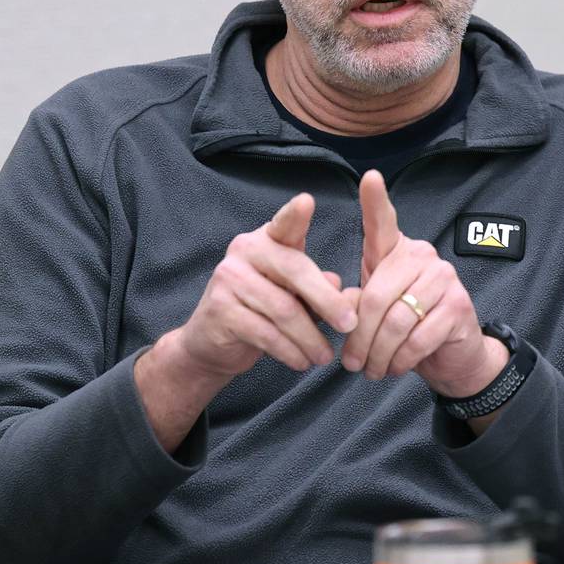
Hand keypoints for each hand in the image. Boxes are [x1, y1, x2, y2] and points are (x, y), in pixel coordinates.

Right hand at [174, 193, 357, 381]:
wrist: (212, 343)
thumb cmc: (262, 311)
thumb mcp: (295, 295)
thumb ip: (318, 289)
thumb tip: (345, 290)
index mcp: (267, 239)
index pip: (284, 224)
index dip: (294, 214)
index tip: (307, 201)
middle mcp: (244, 251)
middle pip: (294, 271)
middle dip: (328, 301)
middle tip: (350, 325)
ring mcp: (228, 278)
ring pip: (283, 309)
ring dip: (310, 338)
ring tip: (324, 357)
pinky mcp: (220, 310)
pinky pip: (266, 333)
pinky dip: (290, 352)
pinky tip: (302, 362)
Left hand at [341, 171, 503, 396]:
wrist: (451, 356)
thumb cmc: (405, 325)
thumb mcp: (375, 308)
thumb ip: (357, 302)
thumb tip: (343, 312)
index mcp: (397, 251)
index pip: (384, 222)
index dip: (376, 200)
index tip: (370, 177)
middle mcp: (423, 256)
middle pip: (375, 296)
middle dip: (358, 338)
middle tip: (351, 364)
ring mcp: (444, 279)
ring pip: (395, 322)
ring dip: (377, 355)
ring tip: (371, 370)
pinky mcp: (458, 307)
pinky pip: (416, 339)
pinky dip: (399, 360)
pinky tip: (395, 367)